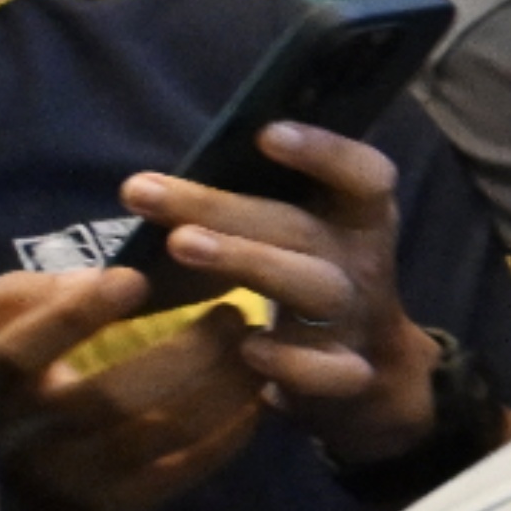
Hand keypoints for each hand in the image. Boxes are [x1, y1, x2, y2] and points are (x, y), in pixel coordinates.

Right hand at [0, 267, 266, 510]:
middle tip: (234, 312)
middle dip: (188, 352)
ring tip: (255, 347)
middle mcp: (21, 443)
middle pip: (112, 398)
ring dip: (219, 389)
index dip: (78, 316)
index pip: (25, 353)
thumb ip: (14, 296)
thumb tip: (92, 276)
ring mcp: (65, 485)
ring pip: (156, 436)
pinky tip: (254, 401)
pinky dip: (224, 438)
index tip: (133, 279)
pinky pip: (176, 476)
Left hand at [117, 125, 441, 466]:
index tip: (266, 134)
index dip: (325, 152)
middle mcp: (363, 262)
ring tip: (179, 245)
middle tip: (142, 191)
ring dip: (247, 261)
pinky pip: (329, 371)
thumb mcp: (304, 231)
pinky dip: (292, 363)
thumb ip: (263, 199)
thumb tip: (181, 165)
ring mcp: (357, 319)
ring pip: (314, 287)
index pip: (364, 174)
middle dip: (222, 206)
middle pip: (304, 228)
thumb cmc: (309, 278)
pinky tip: (248, 350)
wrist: (368, 373)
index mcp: (359, 218)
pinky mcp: (346, 375)